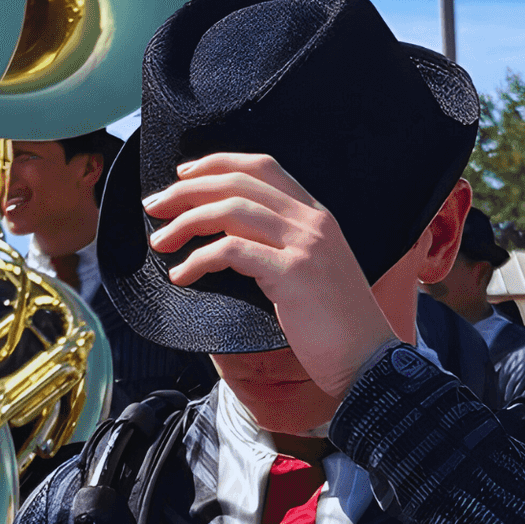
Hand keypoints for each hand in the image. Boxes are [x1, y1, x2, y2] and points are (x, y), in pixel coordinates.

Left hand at [136, 152, 397, 404]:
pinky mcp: (292, 274)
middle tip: (155, 206)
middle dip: (187, 190)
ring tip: (160, 241)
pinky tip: (181, 275)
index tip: (183, 175)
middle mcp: (312, 221)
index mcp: (317, 215)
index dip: (216, 163)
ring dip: (185, 222)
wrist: (369, 359)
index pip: (262, 167)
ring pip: (230, 211)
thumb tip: (232, 240)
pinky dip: (198, 260)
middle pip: (237, 183)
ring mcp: (304, 244)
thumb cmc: (338, 326)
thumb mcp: (315, 271)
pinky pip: (230, 253)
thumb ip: (284, 246)